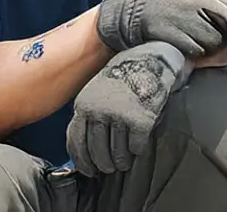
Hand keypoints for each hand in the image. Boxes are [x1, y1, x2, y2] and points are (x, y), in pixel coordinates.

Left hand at [67, 41, 190, 176]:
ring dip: (121, 162)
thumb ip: (89, 112)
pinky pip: (135, 146)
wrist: (150, 56)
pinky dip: (136, 151)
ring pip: (116, 153)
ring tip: (125, 163)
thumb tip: (86, 141)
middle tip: (110, 168)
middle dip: (103, 164)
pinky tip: (138, 148)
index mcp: (83, 104)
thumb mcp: (97, 89)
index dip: (83, 161)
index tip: (89, 170)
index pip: (76, 142)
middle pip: (97, 151)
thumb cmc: (125, 72)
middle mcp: (98, 112)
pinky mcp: (140, 119)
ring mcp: (119, 115)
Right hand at [97, 0, 226, 57]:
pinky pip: (197, 53)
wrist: (127, 10)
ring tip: (190, 36)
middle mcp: (198, 6)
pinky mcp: (175, 38)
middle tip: (218, 37)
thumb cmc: (164, 3)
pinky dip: (194, 53)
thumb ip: (217, 8)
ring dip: (210, 48)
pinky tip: (181, 43)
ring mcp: (187, 22)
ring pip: (216, 46)